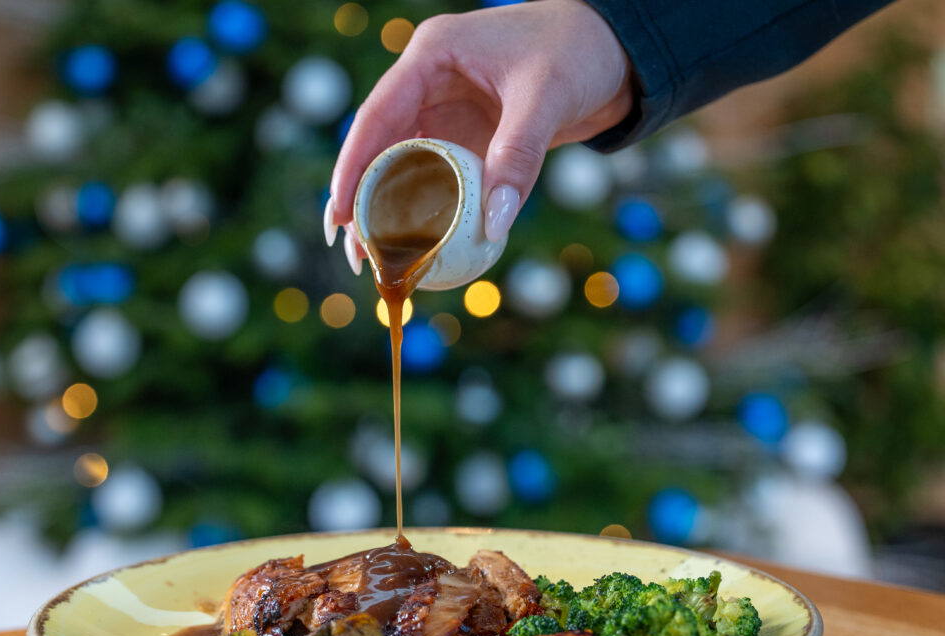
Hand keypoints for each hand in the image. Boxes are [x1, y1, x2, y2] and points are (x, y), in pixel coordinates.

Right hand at [327, 0, 631, 256]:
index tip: (340, 215)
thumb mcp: (546, 98)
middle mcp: (429, 84)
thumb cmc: (579, 51)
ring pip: (404, 168)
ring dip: (390, 212)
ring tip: (376, 260)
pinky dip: (429, 212)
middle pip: (381, 148)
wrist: (619, 52)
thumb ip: (517, 157)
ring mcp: (447, 112)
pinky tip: (420, 246)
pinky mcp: (469, 138)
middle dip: (362, 202)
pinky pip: (440, 180)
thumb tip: (492, 225)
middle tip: (354, 253)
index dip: (352, 167)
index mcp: (432, 56)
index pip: (377, 116)